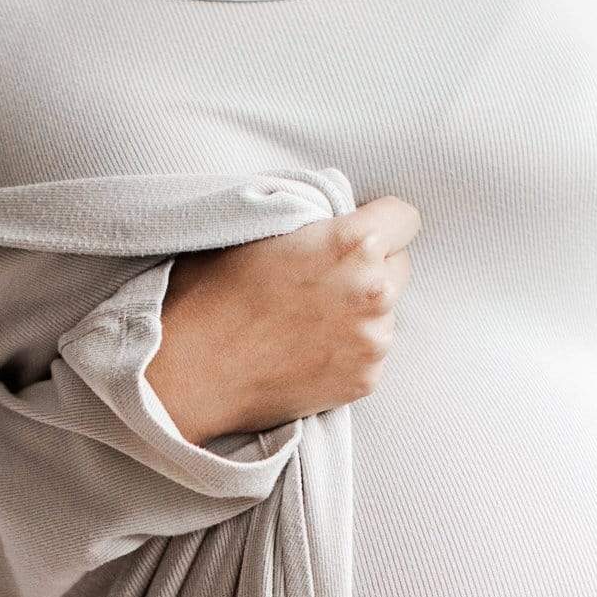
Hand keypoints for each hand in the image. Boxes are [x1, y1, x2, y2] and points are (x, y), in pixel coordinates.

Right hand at [144, 194, 421, 445]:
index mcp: (354, 242)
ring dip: (360, 314)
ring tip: (308, 322)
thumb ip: (314, 219)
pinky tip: (307, 352)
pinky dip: (348, 352)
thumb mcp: (261, 228)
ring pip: (386, 314)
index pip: (405, 219)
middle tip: (323, 281)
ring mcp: (373, 341)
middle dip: (371, 269)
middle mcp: (374, 291)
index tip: (357, 235)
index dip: (379, 224)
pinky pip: (371, 355)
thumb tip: (333, 215)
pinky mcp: (365, 380)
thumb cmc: (213, 292)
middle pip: (400, 267)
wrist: (191, 370)